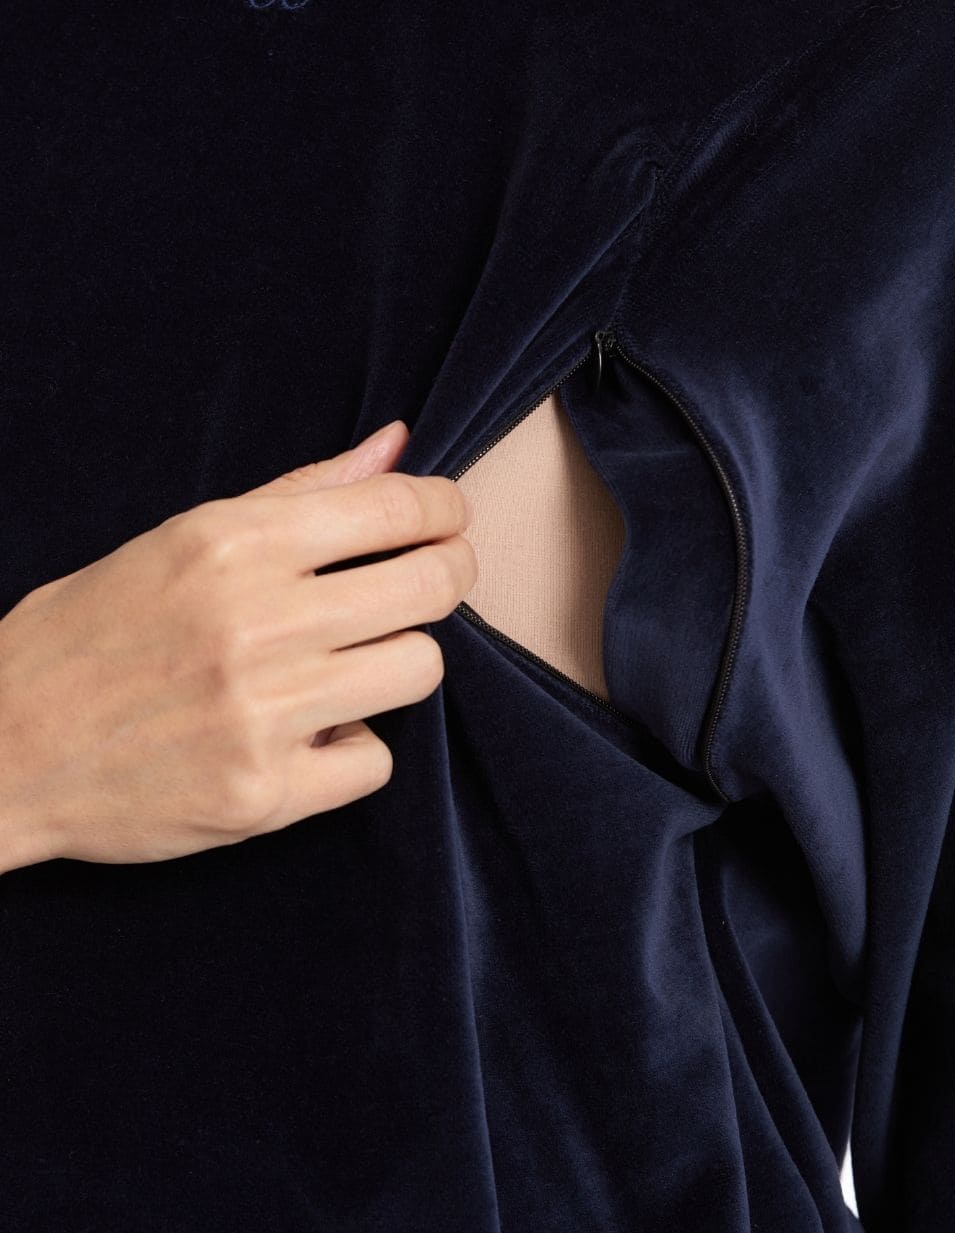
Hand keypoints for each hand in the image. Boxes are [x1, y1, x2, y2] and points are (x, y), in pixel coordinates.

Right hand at [0, 420, 475, 870]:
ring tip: (353, 661)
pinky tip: (308, 732)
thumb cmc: (89, 632)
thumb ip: (298, 493)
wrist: (4, 747)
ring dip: (399, 662)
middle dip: (448, 576)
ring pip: (418, 670)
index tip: (449, 519)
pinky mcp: (263, 795)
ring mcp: (261, 714)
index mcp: (230, 544)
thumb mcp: (179, 539)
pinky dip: (351, 746)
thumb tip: (395, 445)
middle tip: (432, 580)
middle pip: (431, 588)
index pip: (395, 508)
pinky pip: (374, 761)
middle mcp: (254, 624)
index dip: (445, 510)